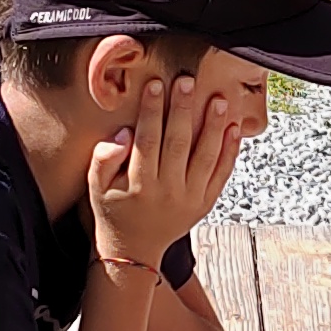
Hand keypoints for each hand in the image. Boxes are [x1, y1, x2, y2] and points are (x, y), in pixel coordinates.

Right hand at [87, 73, 242, 275]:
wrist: (134, 249)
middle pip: (178, 144)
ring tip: (219, 100)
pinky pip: (221, 175)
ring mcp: (190, 199)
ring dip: (214, 127)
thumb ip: (103, 159)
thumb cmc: (113, 210)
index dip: (151, 111)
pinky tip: (234, 128)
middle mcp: (168, 192)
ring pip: (205, 157)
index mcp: (139, 186)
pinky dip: (229, 151)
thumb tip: (124, 134)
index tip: (155, 85)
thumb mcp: (96, 187)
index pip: (147, 141)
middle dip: (182, 110)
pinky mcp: (205, 203)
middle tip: (187, 81)